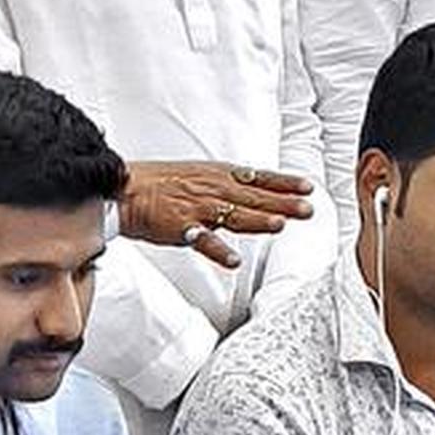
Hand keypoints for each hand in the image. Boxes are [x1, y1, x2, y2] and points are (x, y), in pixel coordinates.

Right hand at [119, 161, 314, 268]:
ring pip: (234, 215)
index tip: (308, 188)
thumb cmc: (163, 183)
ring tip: (280, 225)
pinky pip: (202, 241)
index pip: (260, 178)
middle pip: (254, 197)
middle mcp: (213, 189)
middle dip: (284, 203)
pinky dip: (218, 251)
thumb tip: (258, 189)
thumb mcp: (202, 173)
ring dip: (258, 221)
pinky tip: (233, 260)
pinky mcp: (180, 227)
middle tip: (308, 210)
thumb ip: (230, 183)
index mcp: (219, 175)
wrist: (126, 190)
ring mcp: (198, 208)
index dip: (285, 183)